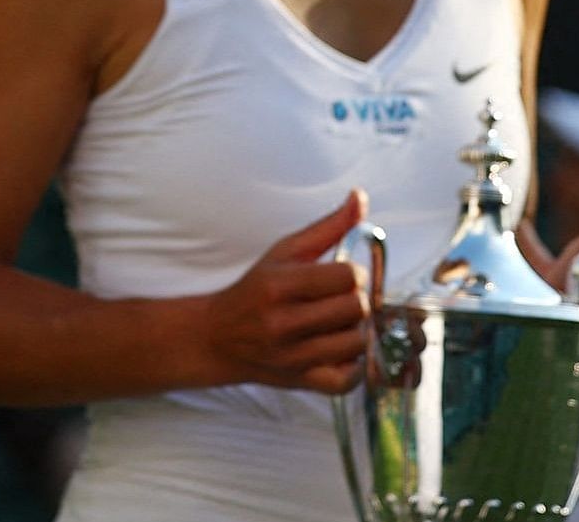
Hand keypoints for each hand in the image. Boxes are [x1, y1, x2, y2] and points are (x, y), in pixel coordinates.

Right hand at [194, 190, 372, 393]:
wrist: (217, 338)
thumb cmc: (255, 290)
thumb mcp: (284, 252)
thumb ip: (328, 227)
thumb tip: (361, 196)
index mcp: (280, 285)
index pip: (347, 277)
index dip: (354, 274)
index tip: (343, 276)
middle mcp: (284, 323)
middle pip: (356, 309)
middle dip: (357, 301)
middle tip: (343, 300)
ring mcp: (292, 357)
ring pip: (357, 342)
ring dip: (357, 331)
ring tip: (342, 323)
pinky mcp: (300, 381)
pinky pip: (346, 380)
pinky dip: (353, 366)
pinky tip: (341, 350)